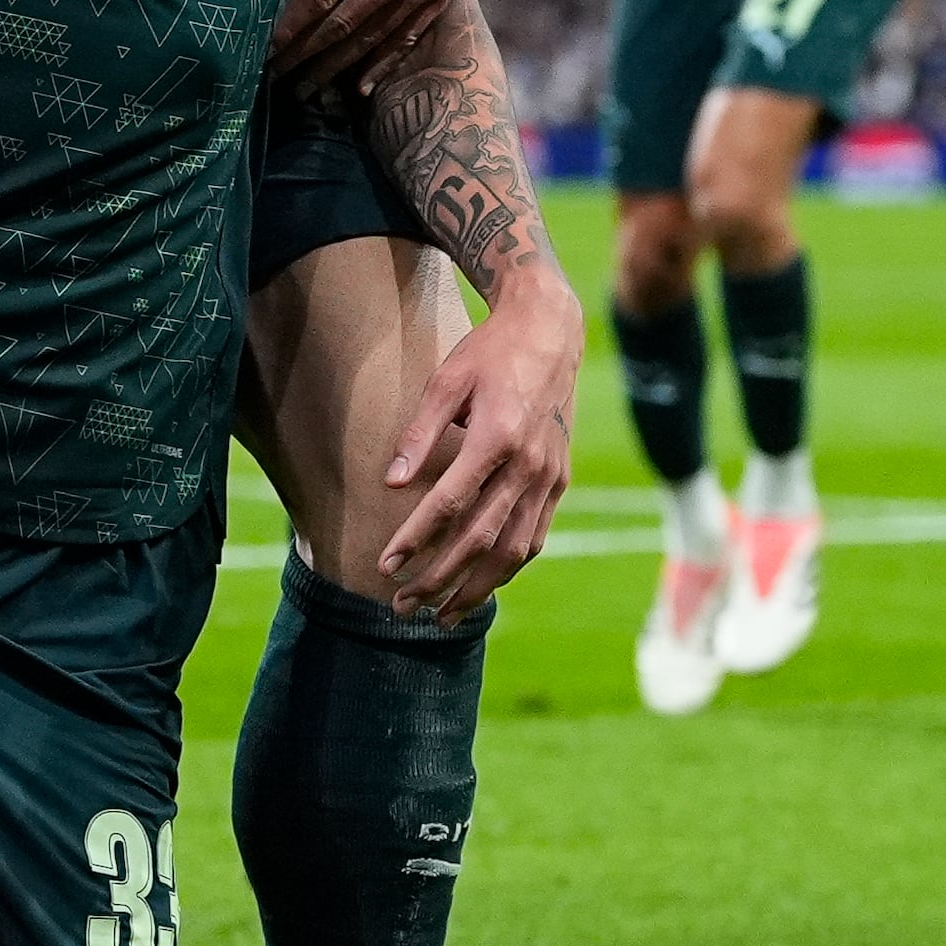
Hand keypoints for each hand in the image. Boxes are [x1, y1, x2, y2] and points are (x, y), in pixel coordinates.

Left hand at [275, 0, 503, 86]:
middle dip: (305, 54)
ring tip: (304, 88)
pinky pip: (408, 36)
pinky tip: (360, 88)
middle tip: (271, 77)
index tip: (265, 47)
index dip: (292, 23)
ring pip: (374, 38)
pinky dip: (383, 63)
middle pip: (344, 24)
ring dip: (337, 66)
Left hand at [372, 274, 580, 620]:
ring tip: (442, 614)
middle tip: (403, 606)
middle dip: (440, 579)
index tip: (386, 566)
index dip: (416, 540)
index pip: (449, 505)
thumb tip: (392, 483)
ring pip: (514, 549)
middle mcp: (528, 465)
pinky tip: (483, 584)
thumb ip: (419, 435)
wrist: (550, 332)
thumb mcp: (446, 381)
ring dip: (477, 587)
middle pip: (481, 539)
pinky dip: (509, 566)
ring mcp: (549, 477)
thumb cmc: (489, 353)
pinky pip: (535, 535)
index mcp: (497, 438)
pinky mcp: (559, 480)